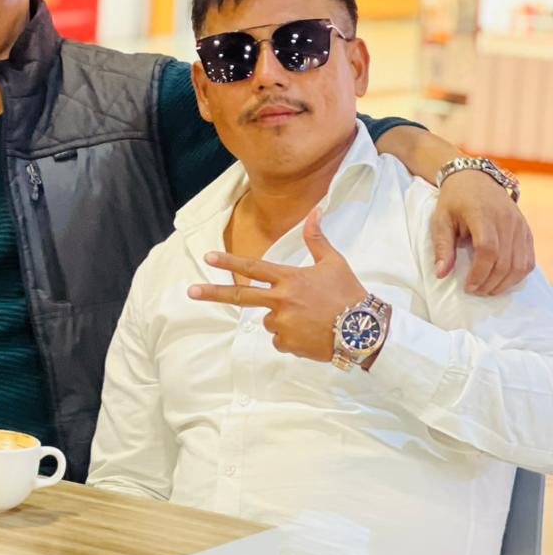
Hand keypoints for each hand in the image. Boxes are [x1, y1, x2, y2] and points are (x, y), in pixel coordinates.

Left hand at [188, 209, 364, 361]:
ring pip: (268, 320)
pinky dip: (291, 338)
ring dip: (282, 319)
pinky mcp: (288, 344)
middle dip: (212, 293)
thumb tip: (315, 210)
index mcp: (289, 279)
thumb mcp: (334, 262)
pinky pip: (280, 340)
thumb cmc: (349, 293)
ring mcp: (282, 324)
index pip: (253, 268)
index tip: (208, 258)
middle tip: (190, 292)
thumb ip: (316, 238)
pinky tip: (311, 333)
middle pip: (240, 297)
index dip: (229, 262)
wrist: (364, 331)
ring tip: (310, 318)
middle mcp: (280, 301)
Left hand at [431, 171, 534, 295]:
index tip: (468, 286)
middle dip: (489, 283)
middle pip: (505, 261)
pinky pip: (529, 259)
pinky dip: (517, 275)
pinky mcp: (526, 230)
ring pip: (520, 264)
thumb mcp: (440, 220)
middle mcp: (506, 220)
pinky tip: (502, 281)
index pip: (488, 250)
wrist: (475, 178)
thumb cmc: (454, 201)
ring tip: (487, 289)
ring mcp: (519, 225)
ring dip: (504, 283)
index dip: (479, 273)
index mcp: (482, 215)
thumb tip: (441, 274)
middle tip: (475, 291)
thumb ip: (442, 246)